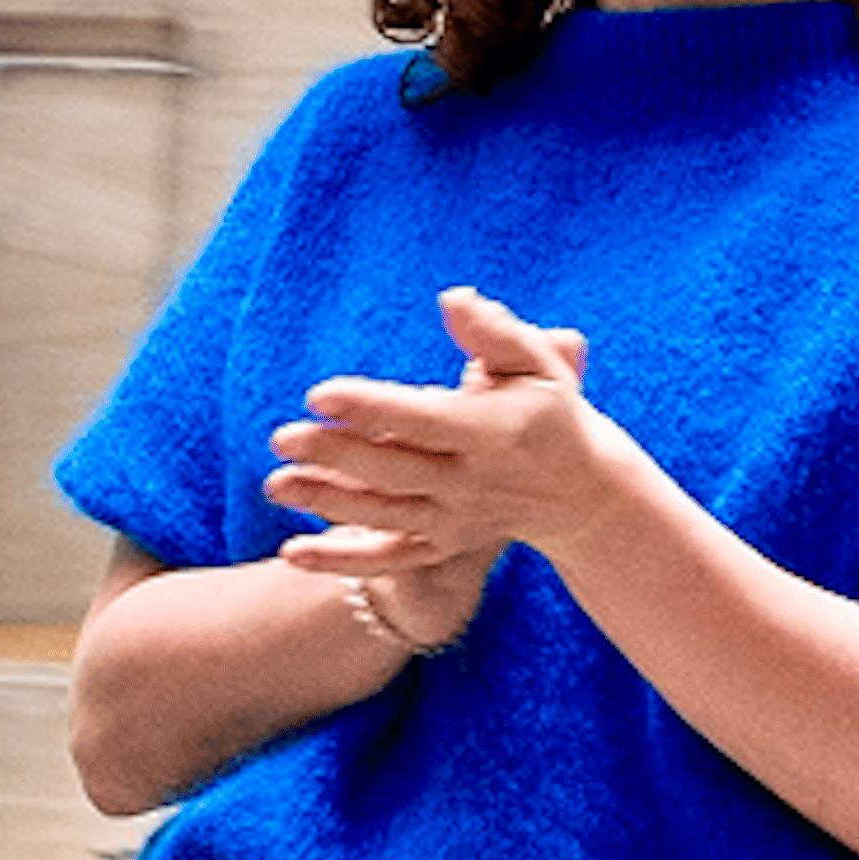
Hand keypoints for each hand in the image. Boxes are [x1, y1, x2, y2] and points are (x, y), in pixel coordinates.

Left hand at [265, 287, 601, 646]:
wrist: (582, 494)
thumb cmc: (550, 412)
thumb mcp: (537, 364)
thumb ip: (494, 332)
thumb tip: (451, 298)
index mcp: (492, 432)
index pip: (424, 420)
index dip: (373, 408)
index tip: (321, 394)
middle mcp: (473, 482)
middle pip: (395, 470)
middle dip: (337, 455)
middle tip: (282, 436)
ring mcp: (457, 520)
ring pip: (385, 515)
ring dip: (328, 502)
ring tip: (275, 484)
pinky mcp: (445, 546)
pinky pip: (389, 559)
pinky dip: (342, 561)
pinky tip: (290, 553)